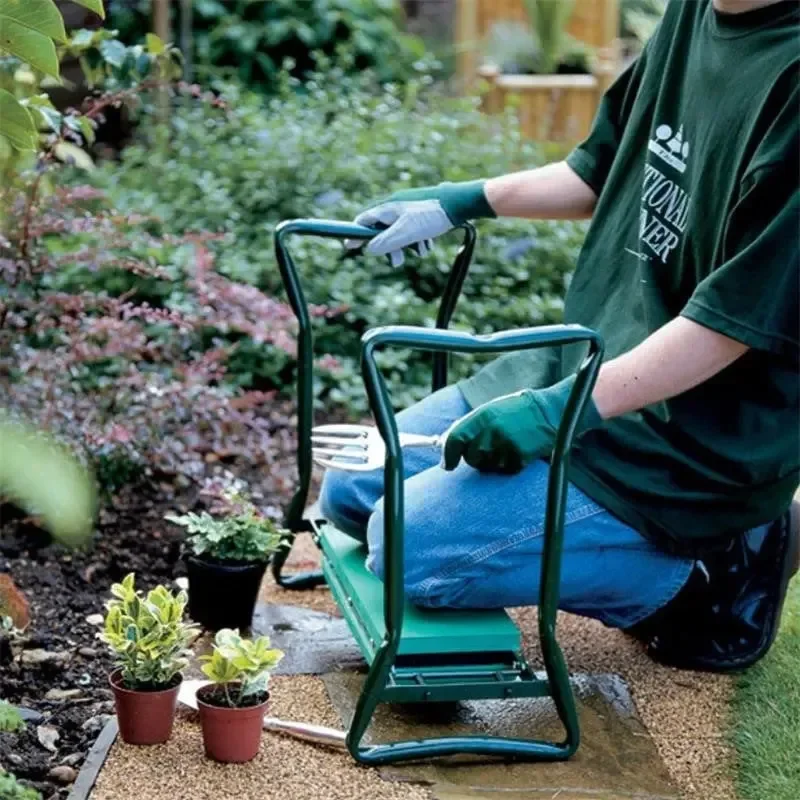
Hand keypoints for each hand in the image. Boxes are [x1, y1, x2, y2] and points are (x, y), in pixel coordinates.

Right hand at [349, 180, 494, 266]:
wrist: (459, 204)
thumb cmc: (431, 216)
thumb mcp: (406, 232)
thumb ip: (387, 242)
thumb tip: (370, 250)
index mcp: (388, 209)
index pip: (364, 221)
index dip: (356, 235)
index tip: (349, 247)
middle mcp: (395, 207)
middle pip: (382, 231)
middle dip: (390, 248)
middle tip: (398, 261)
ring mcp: (408, 211)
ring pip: (400, 233)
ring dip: (408, 246)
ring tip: (421, 251)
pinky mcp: (421, 214)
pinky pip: (413, 231)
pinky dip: (419, 240)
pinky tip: (428, 244)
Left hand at [441, 376, 603, 473]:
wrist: (549, 412)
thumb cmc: (515, 412)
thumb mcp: (490, 411)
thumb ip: (468, 427)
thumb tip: (445, 446)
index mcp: (482, 416)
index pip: (455, 439)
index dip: (448, 455)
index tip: (447, 464)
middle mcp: (492, 430)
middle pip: (470, 457)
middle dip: (474, 457)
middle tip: (488, 447)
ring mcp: (506, 444)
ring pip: (487, 466)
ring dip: (492, 461)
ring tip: (506, 444)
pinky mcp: (520, 457)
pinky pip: (504, 470)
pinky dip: (508, 465)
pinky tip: (518, 450)